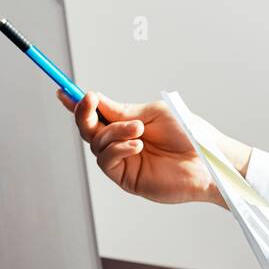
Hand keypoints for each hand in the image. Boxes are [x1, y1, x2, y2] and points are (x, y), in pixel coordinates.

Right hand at [56, 90, 245, 206]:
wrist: (206, 159)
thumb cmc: (187, 134)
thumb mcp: (152, 113)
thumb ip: (122, 111)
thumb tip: (95, 98)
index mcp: (128, 123)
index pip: (97, 113)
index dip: (77, 104)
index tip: (62, 90)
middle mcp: (121, 142)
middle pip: (88, 129)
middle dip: (84, 113)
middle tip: (88, 100)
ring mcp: (123, 161)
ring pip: (97, 144)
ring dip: (114, 131)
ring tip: (139, 130)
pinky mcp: (126, 178)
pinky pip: (107, 161)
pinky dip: (118, 148)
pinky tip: (137, 145)